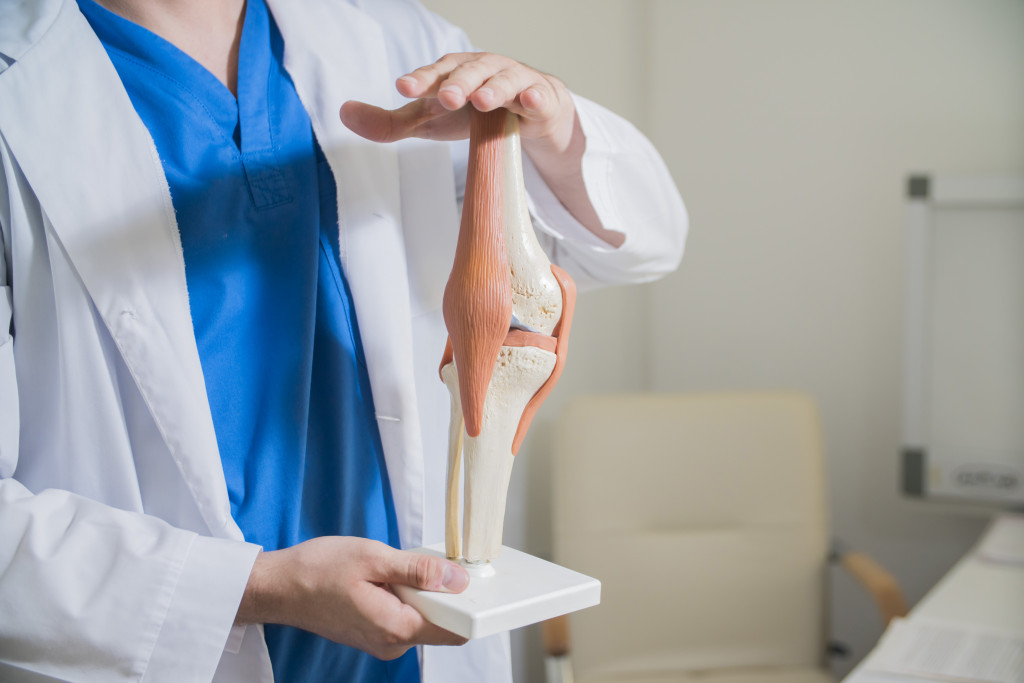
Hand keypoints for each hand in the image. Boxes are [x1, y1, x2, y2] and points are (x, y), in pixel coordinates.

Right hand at [236, 537, 468, 659]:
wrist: (278, 587)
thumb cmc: (317, 571)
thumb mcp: (374, 558)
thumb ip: (418, 571)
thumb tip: (457, 580)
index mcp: (397, 628)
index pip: (454, 628)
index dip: (466, 602)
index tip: (463, 575)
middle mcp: (392, 643)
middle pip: (440, 621)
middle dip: (441, 592)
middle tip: (420, 561)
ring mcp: (382, 641)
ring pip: (421, 617)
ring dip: (419, 591)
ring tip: (394, 568)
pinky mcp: (373, 634)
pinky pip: (403, 616)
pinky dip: (403, 596)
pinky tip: (385, 577)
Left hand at [339, 52, 575, 157]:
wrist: (526, 115)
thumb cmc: (471, 113)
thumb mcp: (429, 120)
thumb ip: (389, 123)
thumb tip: (343, 113)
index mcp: (452, 73)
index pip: (434, 74)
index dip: (420, 79)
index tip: (403, 87)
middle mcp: (481, 71)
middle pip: (468, 73)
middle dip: (457, 84)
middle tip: (445, 99)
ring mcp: (512, 82)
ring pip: (503, 80)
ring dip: (493, 89)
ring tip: (483, 101)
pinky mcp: (538, 98)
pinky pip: (536, 96)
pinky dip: (533, 98)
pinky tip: (528, 102)